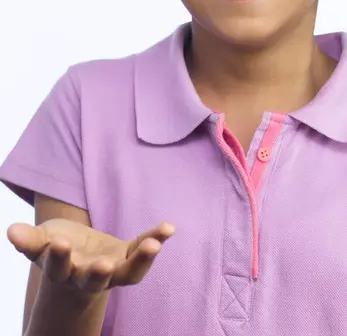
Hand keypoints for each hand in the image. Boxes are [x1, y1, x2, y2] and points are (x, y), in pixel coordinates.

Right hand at [7, 218, 174, 294]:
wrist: (74, 257)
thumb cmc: (53, 246)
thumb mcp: (40, 242)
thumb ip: (29, 239)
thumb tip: (11, 230)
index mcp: (62, 271)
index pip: (59, 267)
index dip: (59, 257)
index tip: (59, 244)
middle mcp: (87, 276)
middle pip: (95, 281)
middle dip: (99, 274)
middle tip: (104, 264)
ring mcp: (111, 268)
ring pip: (127, 273)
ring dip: (140, 261)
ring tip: (153, 245)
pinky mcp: (126, 255)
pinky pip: (142, 250)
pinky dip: (155, 239)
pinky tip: (168, 228)